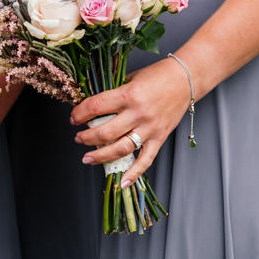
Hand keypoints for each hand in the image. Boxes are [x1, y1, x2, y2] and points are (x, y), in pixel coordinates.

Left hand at [70, 58, 190, 184]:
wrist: (184, 80)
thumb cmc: (156, 76)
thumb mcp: (129, 78)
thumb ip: (112, 93)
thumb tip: (91, 106)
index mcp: (128, 95)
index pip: (96, 107)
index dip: (80, 114)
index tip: (73, 118)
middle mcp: (138, 114)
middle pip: (105, 132)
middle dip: (86, 137)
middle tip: (78, 138)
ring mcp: (150, 128)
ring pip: (121, 149)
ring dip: (101, 156)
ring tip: (87, 158)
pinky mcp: (160, 138)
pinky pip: (146, 160)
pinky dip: (134, 174)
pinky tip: (122, 182)